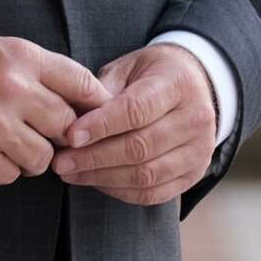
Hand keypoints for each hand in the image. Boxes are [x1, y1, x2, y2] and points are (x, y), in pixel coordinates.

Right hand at [0, 29, 113, 184]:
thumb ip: (38, 68)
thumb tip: (84, 96)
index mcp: (20, 58)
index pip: (82, 84)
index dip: (96, 104)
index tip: (98, 116)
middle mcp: (11, 91)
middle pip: (67, 127)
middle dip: (60, 133)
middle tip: (44, 132)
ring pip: (41, 159)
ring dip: (32, 156)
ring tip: (12, 142)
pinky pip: (9, 176)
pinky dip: (3, 169)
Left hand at [51, 44, 217, 205]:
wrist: (196, 86)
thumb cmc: (152, 75)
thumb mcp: (128, 67)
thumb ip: (103, 91)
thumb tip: (72, 122)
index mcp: (177, 83)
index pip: (137, 110)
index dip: (101, 126)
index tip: (70, 136)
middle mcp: (195, 118)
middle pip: (140, 147)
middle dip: (94, 158)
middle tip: (61, 161)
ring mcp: (199, 150)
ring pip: (146, 175)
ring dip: (103, 178)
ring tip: (72, 173)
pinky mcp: (194, 174)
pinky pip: (154, 193)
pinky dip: (120, 192)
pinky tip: (96, 181)